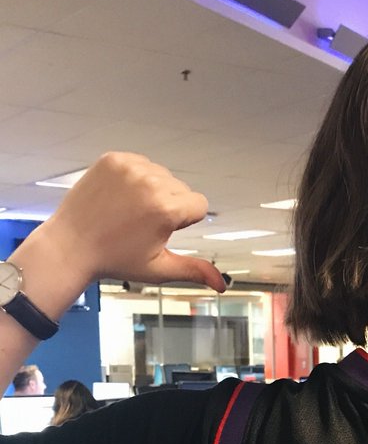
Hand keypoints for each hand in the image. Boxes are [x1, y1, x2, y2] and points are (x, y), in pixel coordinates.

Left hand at [37, 152, 226, 291]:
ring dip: (153, 189)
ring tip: (129, 210)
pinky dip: (135, 177)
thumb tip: (222, 285)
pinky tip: (120, 197)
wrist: (70, 245)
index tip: (161, 230)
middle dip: (169, 205)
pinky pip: (141, 163)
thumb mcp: (159, 269)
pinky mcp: (113, 159)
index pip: (199, 204)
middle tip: (141, 223)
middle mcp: (150, 183)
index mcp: (166, 209)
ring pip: (162, 174)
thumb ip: (195, 271)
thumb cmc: (114, 259)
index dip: (184, 221)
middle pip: (181, 188)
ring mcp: (129, 167)